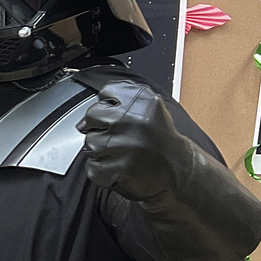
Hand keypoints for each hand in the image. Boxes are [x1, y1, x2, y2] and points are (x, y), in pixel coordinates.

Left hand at [77, 81, 189, 201]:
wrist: (177, 168)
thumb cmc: (158, 138)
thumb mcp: (148, 106)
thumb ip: (121, 98)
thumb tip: (83, 121)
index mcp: (143, 101)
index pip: (106, 92)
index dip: (108, 105)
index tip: (116, 114)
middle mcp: (134, 120)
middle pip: (92, 116)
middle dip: (99, 126)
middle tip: (116, 136)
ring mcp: (126, 145)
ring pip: (90, 142)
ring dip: (100, 150)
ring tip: (120, 152)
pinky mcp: (120, 168)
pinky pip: (93, 166)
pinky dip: (101, 169)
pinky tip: (117, 165)